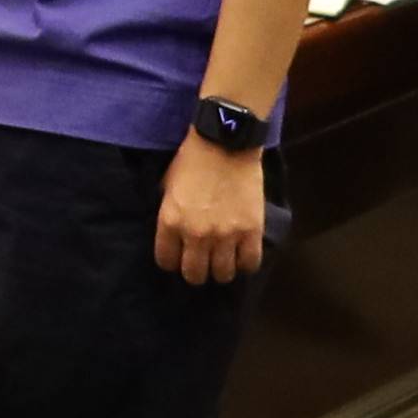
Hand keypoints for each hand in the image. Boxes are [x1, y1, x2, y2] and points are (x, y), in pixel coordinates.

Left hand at [155, 133, 271, 285]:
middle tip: (202, 260)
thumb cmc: (191, 160)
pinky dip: (245, 263)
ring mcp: (226, 235)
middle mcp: (196, 235)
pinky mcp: (251, 231)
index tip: (178, 256)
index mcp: (170, 222)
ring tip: (223, 258)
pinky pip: (250, 264)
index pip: (166, 262)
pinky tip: (242, 254)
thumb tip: (172, 236)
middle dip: (196, 271)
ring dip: (221, 269)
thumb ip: (169, 215)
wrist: (225, 142)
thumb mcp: (167, 187)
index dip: (171, 261)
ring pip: (222, 275)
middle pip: (194, 275)